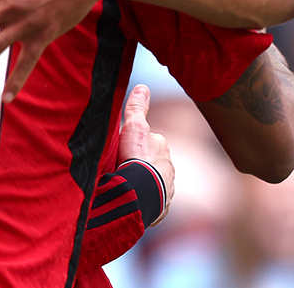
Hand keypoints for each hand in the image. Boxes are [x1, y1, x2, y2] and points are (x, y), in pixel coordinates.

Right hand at [118, 85, 173, 224]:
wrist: (141, 192)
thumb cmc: (137, 158)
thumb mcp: (133, 127)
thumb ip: (137, 108)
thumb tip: (142, 87)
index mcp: (162, 148)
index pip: (150, 142)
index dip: (137, 144)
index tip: (124, 148)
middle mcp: (169, 168)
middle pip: (153, 163)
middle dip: (142, 165)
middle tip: (123, 167)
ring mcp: (166, 189)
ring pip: (154, 182)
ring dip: (144, 184)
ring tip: (126, 186)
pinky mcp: (161, 207)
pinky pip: (153, 201)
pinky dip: (145, 200)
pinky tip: (133, 201)